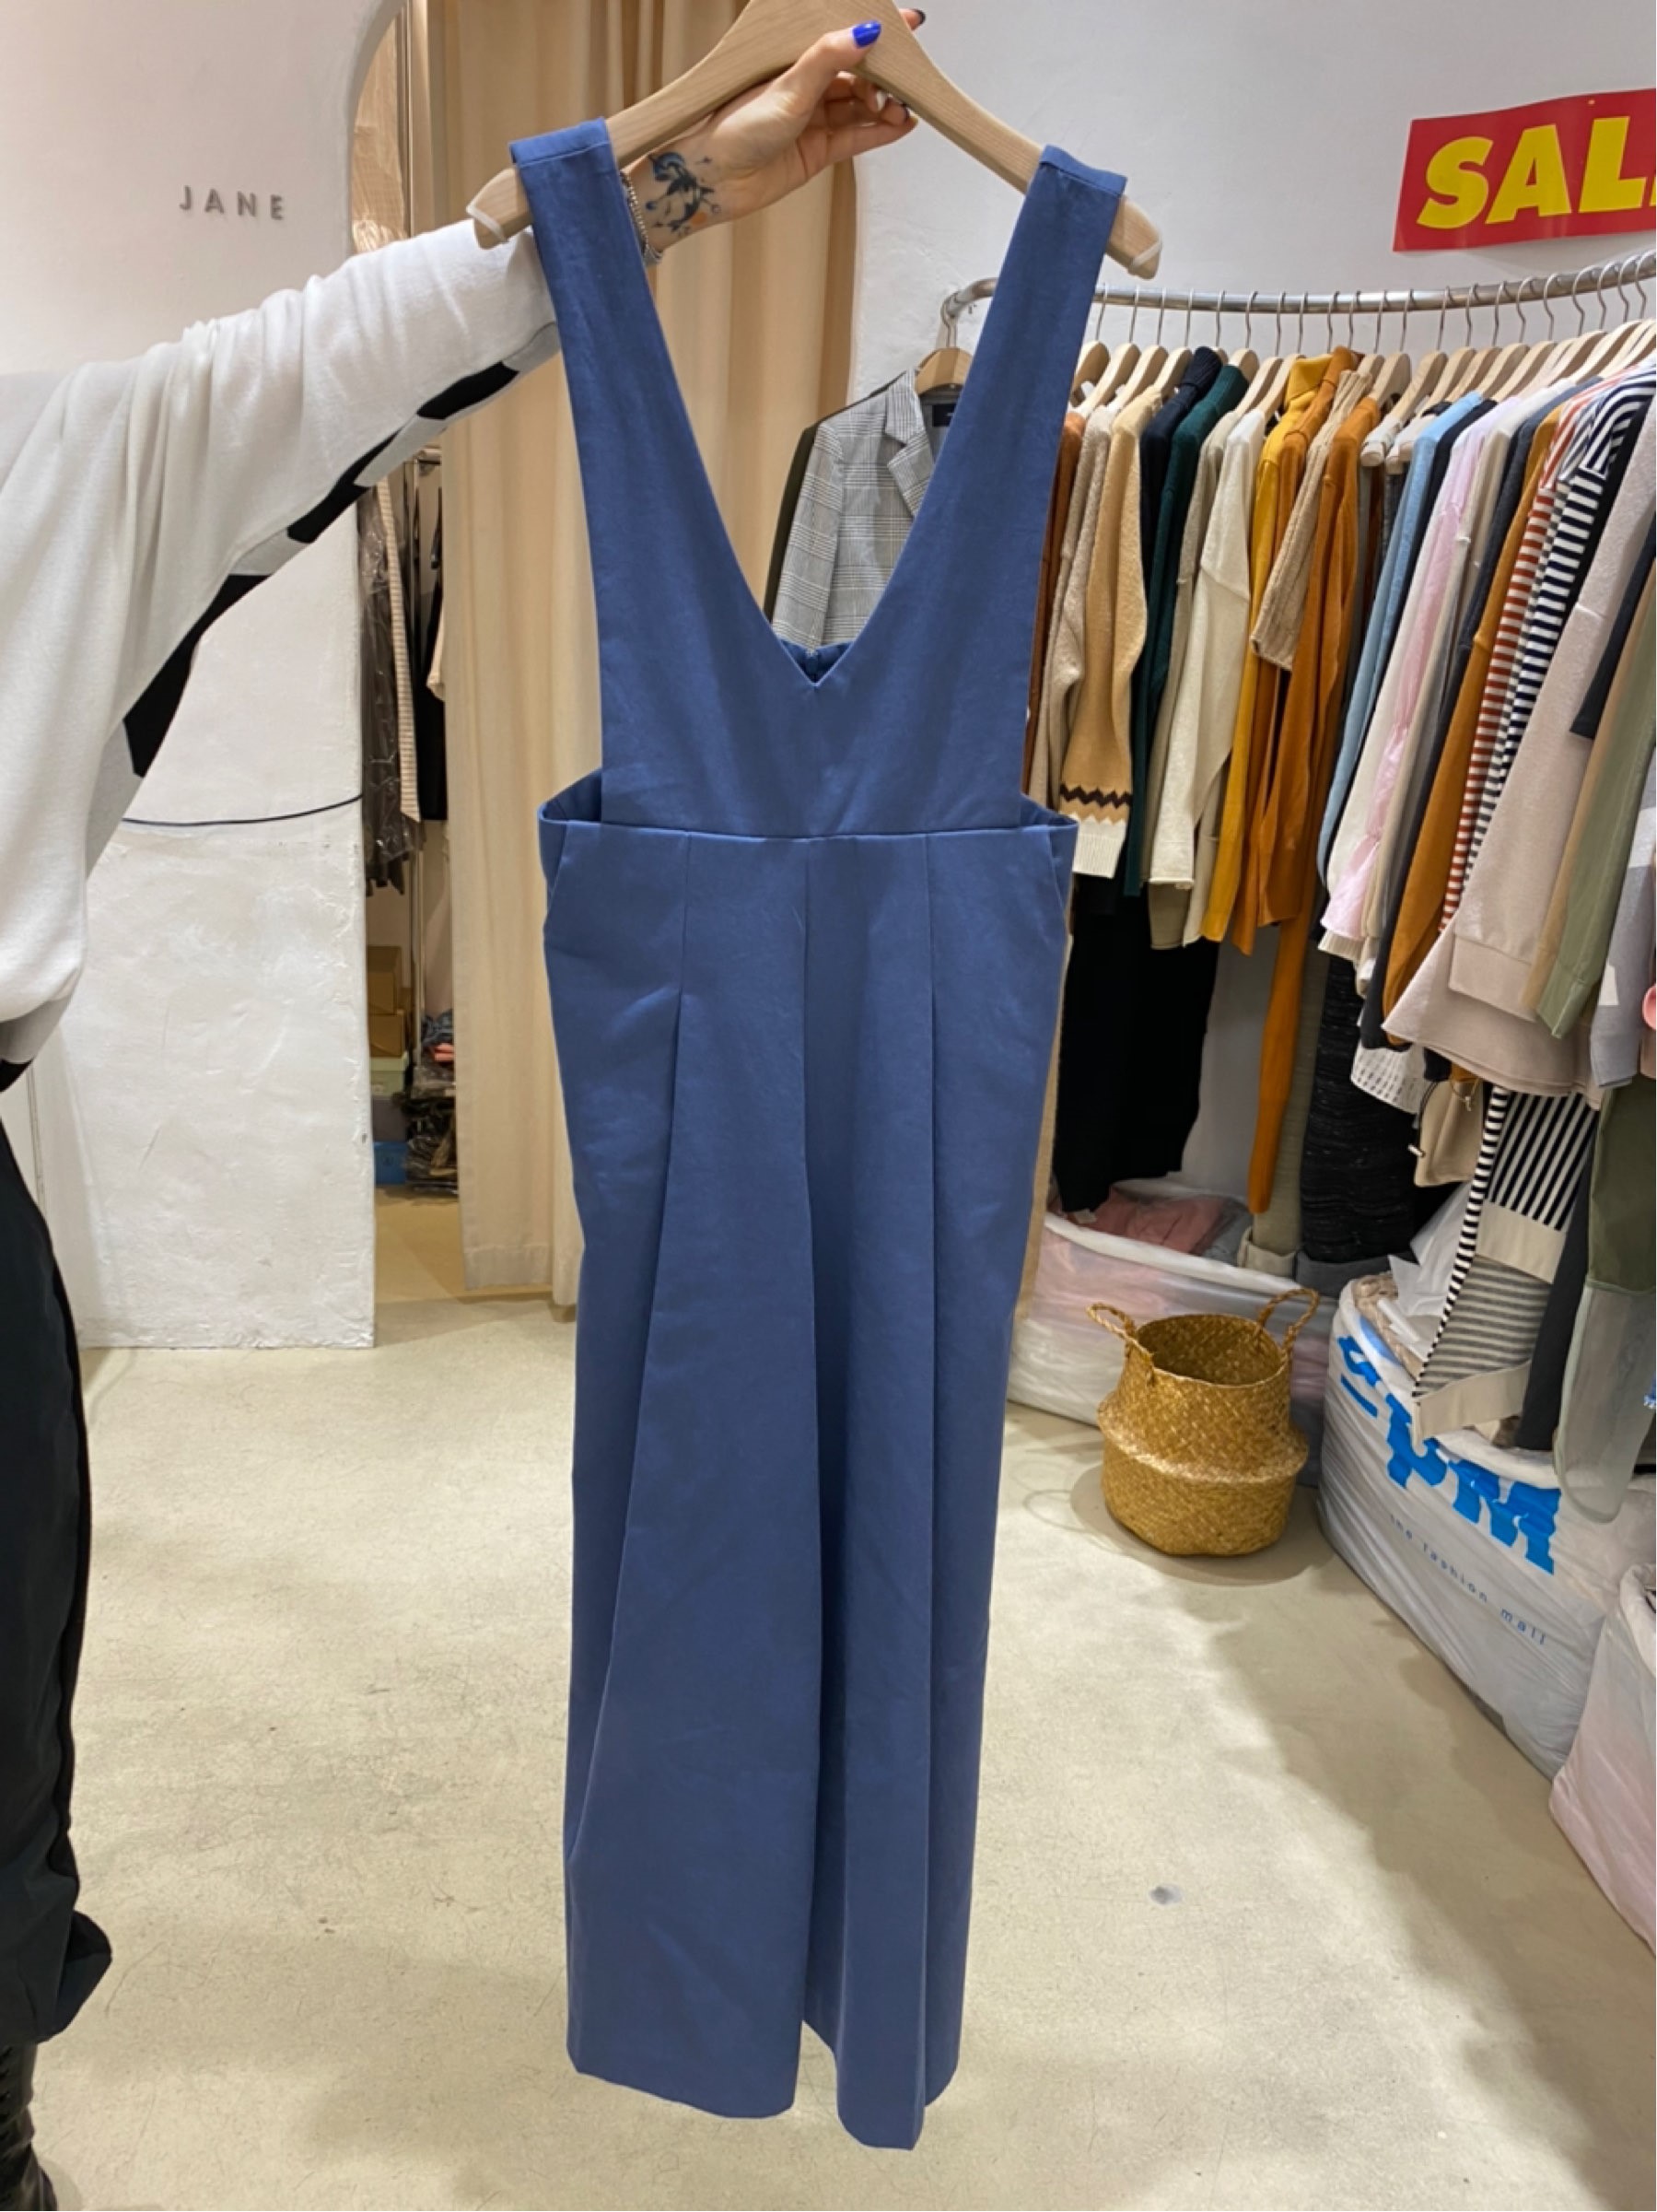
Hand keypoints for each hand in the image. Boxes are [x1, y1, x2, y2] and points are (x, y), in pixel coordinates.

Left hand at [627, 14, 923, 254]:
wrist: (715, 180)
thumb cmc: (736, 128)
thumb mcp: (788, 87)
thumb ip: (827, 58)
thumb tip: (864, 31)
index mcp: (795, 60)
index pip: (844, 39)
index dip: (875, 33)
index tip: (909, 26)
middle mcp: (807, 87)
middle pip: (859, 75)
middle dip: (886, 76)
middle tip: (906, 80)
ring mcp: (815, 119)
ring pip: (861, 107)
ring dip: (886, 107)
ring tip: (903, 108)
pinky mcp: (819, 150)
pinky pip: (858, 137)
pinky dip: (880, 132)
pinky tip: (901, 125)